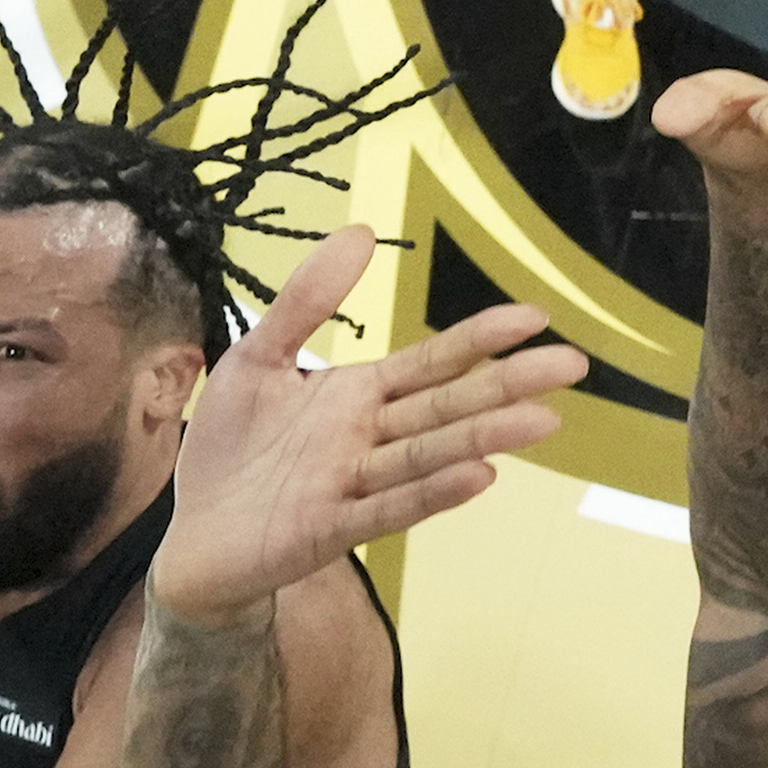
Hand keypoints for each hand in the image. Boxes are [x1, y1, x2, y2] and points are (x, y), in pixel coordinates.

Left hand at [152, 227, 582, 623]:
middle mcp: (368, 439)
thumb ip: (306, 301)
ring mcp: (354, 486)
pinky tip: (479, 478)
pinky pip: (389, 508)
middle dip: (508, 385)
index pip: (433, 362)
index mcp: (359, 396)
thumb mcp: (257, 356)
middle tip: (574, 364)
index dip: (481, 339)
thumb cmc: (229, 450)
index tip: (536, 315)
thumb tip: (362, 231)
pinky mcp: (330, 529)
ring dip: (484, 438)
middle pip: (448, 407)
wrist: (193, 536)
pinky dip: (431, 493)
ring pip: (429, 456)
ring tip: (542, 419)